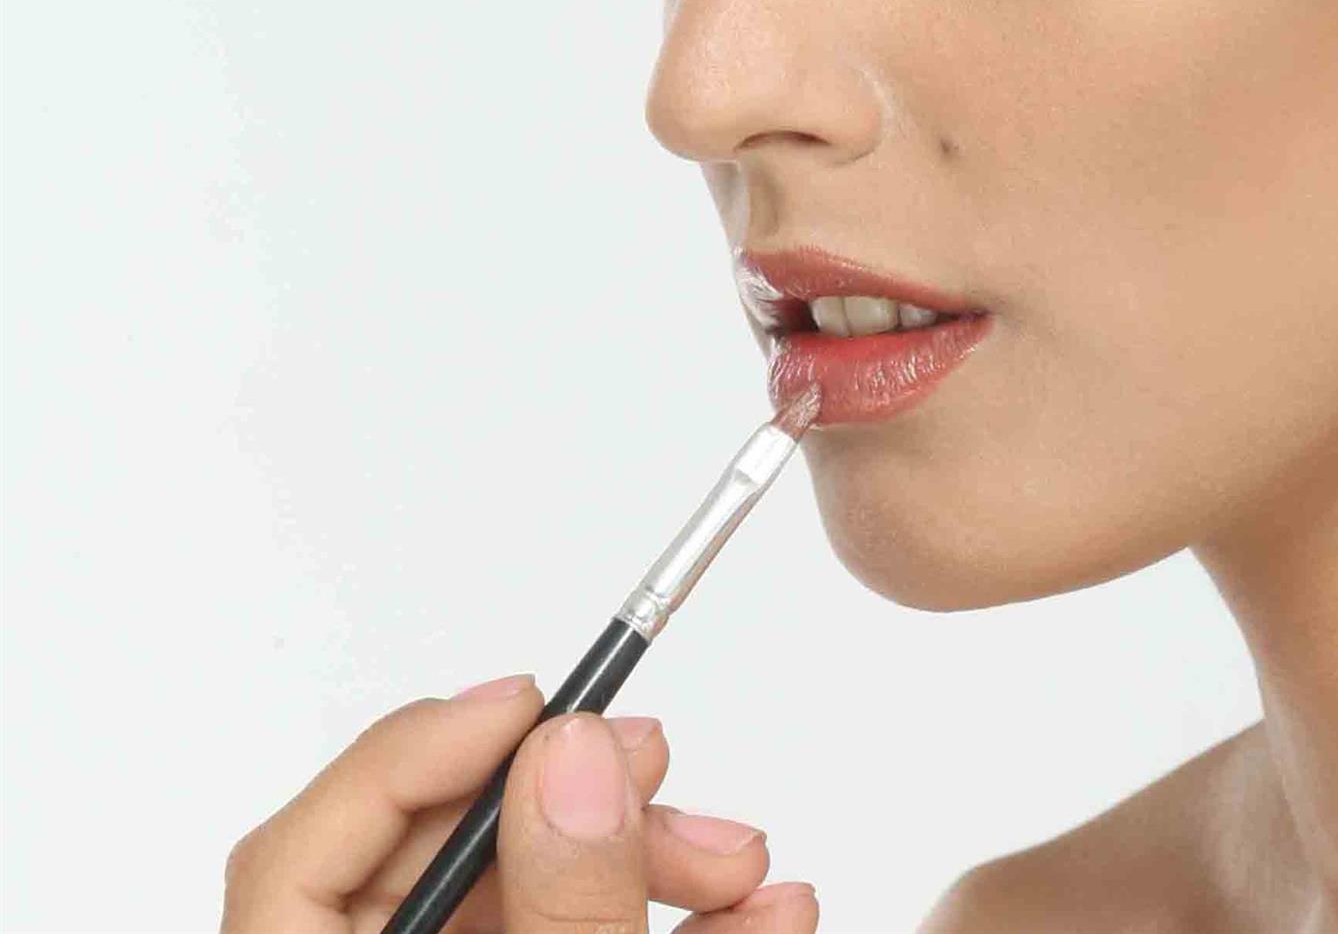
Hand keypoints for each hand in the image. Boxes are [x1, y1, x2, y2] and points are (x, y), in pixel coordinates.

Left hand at [219, 676, 819, 932]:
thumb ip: (565, 907)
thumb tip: (574, 751)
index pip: (298, 861)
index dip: (415, 760)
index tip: (534, 704)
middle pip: (439, 864)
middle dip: (581, 807)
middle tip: (666, 771)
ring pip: (532, 901)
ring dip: (655, 862)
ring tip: (750, 863)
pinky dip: (672, 923)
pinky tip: (760, 913)